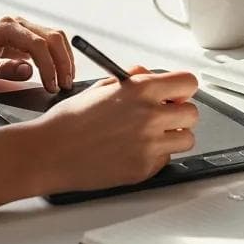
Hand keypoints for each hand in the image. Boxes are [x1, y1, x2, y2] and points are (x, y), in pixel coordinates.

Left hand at [0, 16, 73, 91]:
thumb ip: (2, 69)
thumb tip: (28, 71)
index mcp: (7, 27)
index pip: (38, 44)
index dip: (48, 66)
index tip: (51, 85)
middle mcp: (19, 23)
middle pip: (53, 37)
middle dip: (62, 62)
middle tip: (64, 85)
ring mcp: (25, 28)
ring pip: (55, 38)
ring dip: (64, 59)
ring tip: (65, 81)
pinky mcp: (28, 36)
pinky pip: (50, 43)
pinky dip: (59, 57)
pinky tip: (60, 72)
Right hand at [31, 67, 199, 192]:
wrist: (50, 152)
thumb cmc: (70, 120)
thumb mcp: (102, 87)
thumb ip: (132, 80)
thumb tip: (147, 74)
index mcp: (141, 90)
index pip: (188, 82)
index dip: (182, 88)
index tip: (175, 94)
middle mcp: (150, 116)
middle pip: (192, 114)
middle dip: (180, 114)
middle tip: (163, 116)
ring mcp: (149, 145)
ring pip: (186, 139)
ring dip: (172, 136)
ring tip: (148, 136)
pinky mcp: (144, 169)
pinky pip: (165, 160)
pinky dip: (154, 156)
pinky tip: (132, 151)